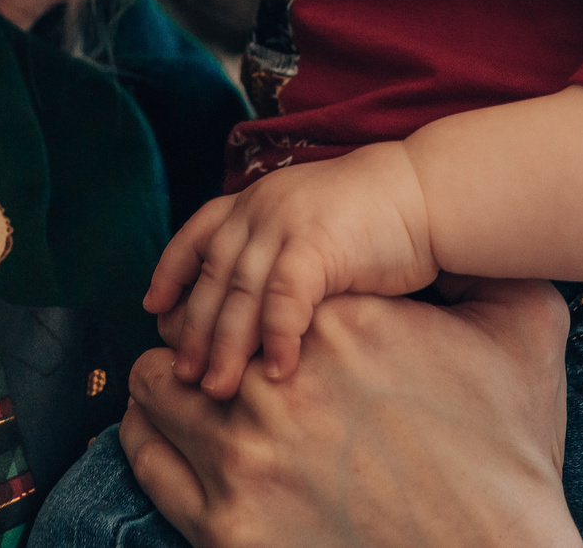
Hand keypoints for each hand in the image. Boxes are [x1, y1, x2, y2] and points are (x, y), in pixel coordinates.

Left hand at [118, 277, 579, 547]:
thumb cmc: (512, 457)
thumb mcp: (523, 335)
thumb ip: (493, 273)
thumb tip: (486, 237)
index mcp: (339, 326)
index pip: (257, 282)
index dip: (254, 298)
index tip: (259, 315)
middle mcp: (278, 386)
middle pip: (199, 327)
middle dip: (208, 335)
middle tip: (217, 353)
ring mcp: (243, 458)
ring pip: (158, 388)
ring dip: (170, 384)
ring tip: (185, 388)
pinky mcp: (223, 526)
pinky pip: (150, 460)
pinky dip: (152, 439)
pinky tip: (168, 433)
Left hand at [145, 145, 434, 395]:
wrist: (429, 193)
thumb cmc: (378, 223)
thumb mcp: (311, 232)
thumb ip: (276, 259)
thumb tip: (248, 313)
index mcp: (255, 201)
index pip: (196, 235)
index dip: (171, 271)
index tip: (153, 309)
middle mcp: (260, 207)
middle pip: (211, 276)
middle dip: (193, 329)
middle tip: (181, 378)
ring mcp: (285, 221)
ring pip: (238, 293)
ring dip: (226, 345)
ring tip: (216, 390)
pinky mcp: (315, 241)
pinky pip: (283, 298)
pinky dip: (276, 338)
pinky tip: (276, 373)